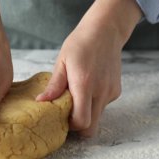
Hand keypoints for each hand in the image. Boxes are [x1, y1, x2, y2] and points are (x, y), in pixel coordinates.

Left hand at [37, 0, 141, 137]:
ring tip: (76, 96)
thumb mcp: (62, 61)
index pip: (81, 121)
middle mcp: (101, 91)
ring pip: (98, 117)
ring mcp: (110, 92)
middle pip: (92, 128)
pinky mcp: (116, 90)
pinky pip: (103, 106)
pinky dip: (94, 103)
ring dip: (86, 113)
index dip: (70, 126)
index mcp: (84, 84)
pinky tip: (88, 88)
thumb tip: (41, 101)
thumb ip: (55, 85)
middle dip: (78, 126)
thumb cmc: (80, 43)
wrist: (105, 30)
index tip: (61, 117)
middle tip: (67, 114)